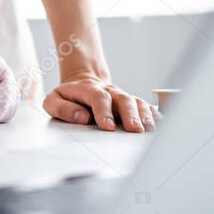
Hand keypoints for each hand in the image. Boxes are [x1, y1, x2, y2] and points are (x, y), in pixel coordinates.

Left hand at [43, 73, 160, 132]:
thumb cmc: (67, 97)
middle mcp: (109, 92)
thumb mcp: (52, 101)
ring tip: (149, 130)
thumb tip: (81, 116)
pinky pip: (147, 107)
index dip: (104, 111)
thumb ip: (62, 108)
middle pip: (123, 99)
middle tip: (135, 130)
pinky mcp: (132, 104)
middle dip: (130, 114)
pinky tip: (161, 125)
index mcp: (89, 90)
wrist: (82, 83)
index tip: (107, 127)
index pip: (98, 98)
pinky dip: (155, 115)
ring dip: (145, 116)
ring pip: (138, 102)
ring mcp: (122, 97)